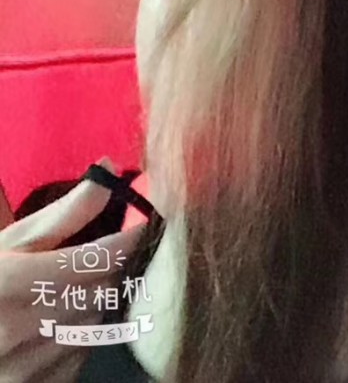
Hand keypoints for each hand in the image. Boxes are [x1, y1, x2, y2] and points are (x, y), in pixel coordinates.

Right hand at [0, 158, 147, 382]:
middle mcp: (12, 329)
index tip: (149, 224)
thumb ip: (65, 212)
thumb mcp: (11, 242)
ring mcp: (22, 368)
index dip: (131, 239)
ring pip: (98, 324)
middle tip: (125, 253)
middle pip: (102, 292)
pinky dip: (86, 335)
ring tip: (93, 285)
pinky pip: (82, 356)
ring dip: (103, 303)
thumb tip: (107, 167)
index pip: (96, 260)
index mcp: (7, 281)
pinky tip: (71, 321)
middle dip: (119, 269)